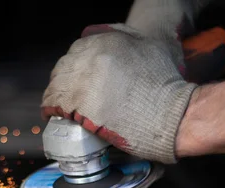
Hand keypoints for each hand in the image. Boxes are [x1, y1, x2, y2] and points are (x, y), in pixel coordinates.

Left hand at [41, 23, 196, 163]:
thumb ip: (125, 37)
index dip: (73, 67)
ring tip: (55, 109)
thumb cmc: (167, 85)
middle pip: (63, 68)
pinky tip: (51, 115)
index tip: (73, 79)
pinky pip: (57, 106)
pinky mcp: (82, 106)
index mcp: (107, 42)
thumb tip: (102, 35)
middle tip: (64, 97)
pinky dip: (51, 111)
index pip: (76, 50)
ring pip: (57, 87)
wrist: (173, 114)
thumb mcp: (151, 47)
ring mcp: (85, 81)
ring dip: (54, 98)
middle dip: (62, 83)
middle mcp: (92, 58)